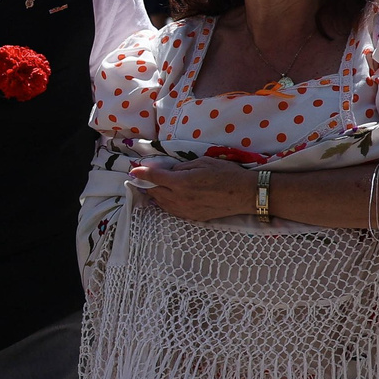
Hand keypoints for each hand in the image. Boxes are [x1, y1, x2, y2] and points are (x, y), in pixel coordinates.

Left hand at [128, 157, 256, 222]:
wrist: (245, 194)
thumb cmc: (227, 174)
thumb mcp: (203, 162)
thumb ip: (182, 166)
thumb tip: (168, 169)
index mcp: (181, 182)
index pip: (155, 177)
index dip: (142, 173)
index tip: (133, 171)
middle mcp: (180, 198)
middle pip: (155, 192)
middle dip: (146, 184)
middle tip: (141, 178)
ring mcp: (186, 210)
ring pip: (161, 203)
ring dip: (154, 195)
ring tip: (150, 188)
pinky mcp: (193, 217)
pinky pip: (172, 211)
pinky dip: (164, 204)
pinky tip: (164, 199)